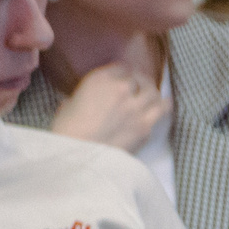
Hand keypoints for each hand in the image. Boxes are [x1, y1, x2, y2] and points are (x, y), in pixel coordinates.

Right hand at [51, 62, 169, 150]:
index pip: (120, 68)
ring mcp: (136, 108)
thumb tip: (76, 102)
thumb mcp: (66, 108)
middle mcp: (121, 89)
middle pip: (139, 79)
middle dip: (138, 84)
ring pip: (153, 92)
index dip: (122, 75)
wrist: (77, 160)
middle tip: (137, 88)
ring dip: (151, 94)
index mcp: (99, 80)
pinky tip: (160, 107)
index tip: (122, 79)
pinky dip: (161, 107)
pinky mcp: (146, 126)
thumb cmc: (65, 134)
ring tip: (149, 97)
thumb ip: (77, 99)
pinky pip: (162, 110)